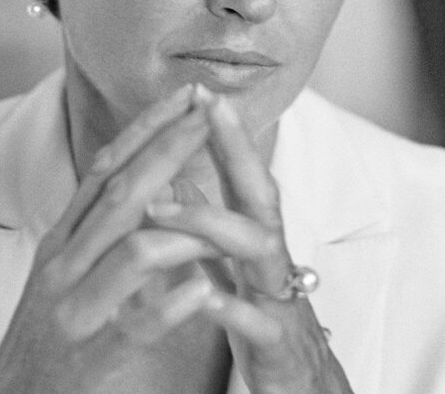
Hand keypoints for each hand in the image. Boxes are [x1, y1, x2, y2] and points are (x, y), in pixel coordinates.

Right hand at [0, 85, 223, 393]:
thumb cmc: (47, 336)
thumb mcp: (65, 271)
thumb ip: (101, 229)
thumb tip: (150, 184)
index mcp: (63, 239)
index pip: (106, 169)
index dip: (145, 129)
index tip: (182, 97)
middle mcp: (64, 263)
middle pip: (122, 193)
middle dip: (168, 149)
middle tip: (206, 114)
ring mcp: (73, 308)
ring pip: (132, 252)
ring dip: (185, 230)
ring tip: (227, 219)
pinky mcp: (87, 356)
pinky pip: (134, 324)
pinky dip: (171, 305)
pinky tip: (203, 293)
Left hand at [146, 88, 353, 393]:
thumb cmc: (270, 331)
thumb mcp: (240, 274)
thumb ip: (213, 230)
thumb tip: (180, 181)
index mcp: (259, 248)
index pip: (244, 180)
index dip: (225, 137)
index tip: (198, 92)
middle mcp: (276, 266)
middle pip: (262, 198)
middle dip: (239, 151)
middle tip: (210, 108)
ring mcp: (283, 304)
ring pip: (261, 252)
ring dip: (212, 223)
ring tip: (161, 208)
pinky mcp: (281, 352)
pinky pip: (261, 325)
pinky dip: (234, 307)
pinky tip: (203, 294)